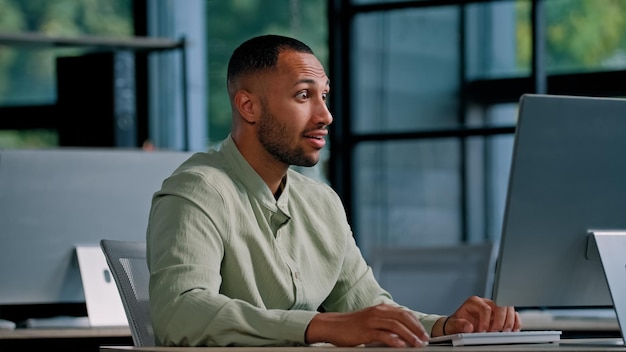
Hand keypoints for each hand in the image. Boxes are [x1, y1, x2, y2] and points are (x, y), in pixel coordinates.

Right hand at [305, 303, 428, 347]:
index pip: (404, 313)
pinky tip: (400, 346)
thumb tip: (403, 332)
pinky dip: (393, 340)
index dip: (416, 323)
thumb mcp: (372, 320)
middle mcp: (377, 312)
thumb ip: (386, 323)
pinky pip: (382, 335)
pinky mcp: (364, 331)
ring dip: (409, 335)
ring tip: (417, 344)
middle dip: (416, 329)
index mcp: (381, 308)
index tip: (424, 333)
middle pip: (403, 317)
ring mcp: (371, 321)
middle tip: (424, 339)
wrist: (333, 325)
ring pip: (395, 326)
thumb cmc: (353, 325)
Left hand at [433, 296, 520, 335]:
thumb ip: (459, 324)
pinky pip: (513, 315)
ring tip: (503, 333)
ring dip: (509, 322)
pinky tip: (512, 331)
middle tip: (496, 332)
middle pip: (500, 305)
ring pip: (509, 309)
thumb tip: (468, 326)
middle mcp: (485, 303)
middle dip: (501, 320)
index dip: (486, 321)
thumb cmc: (456, 324)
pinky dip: (515, 323)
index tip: (482, 332)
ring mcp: (494, 308)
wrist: (458, 327)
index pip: (485, 308)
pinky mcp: (501, 316)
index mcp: (474, 302)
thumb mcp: (453, 324)